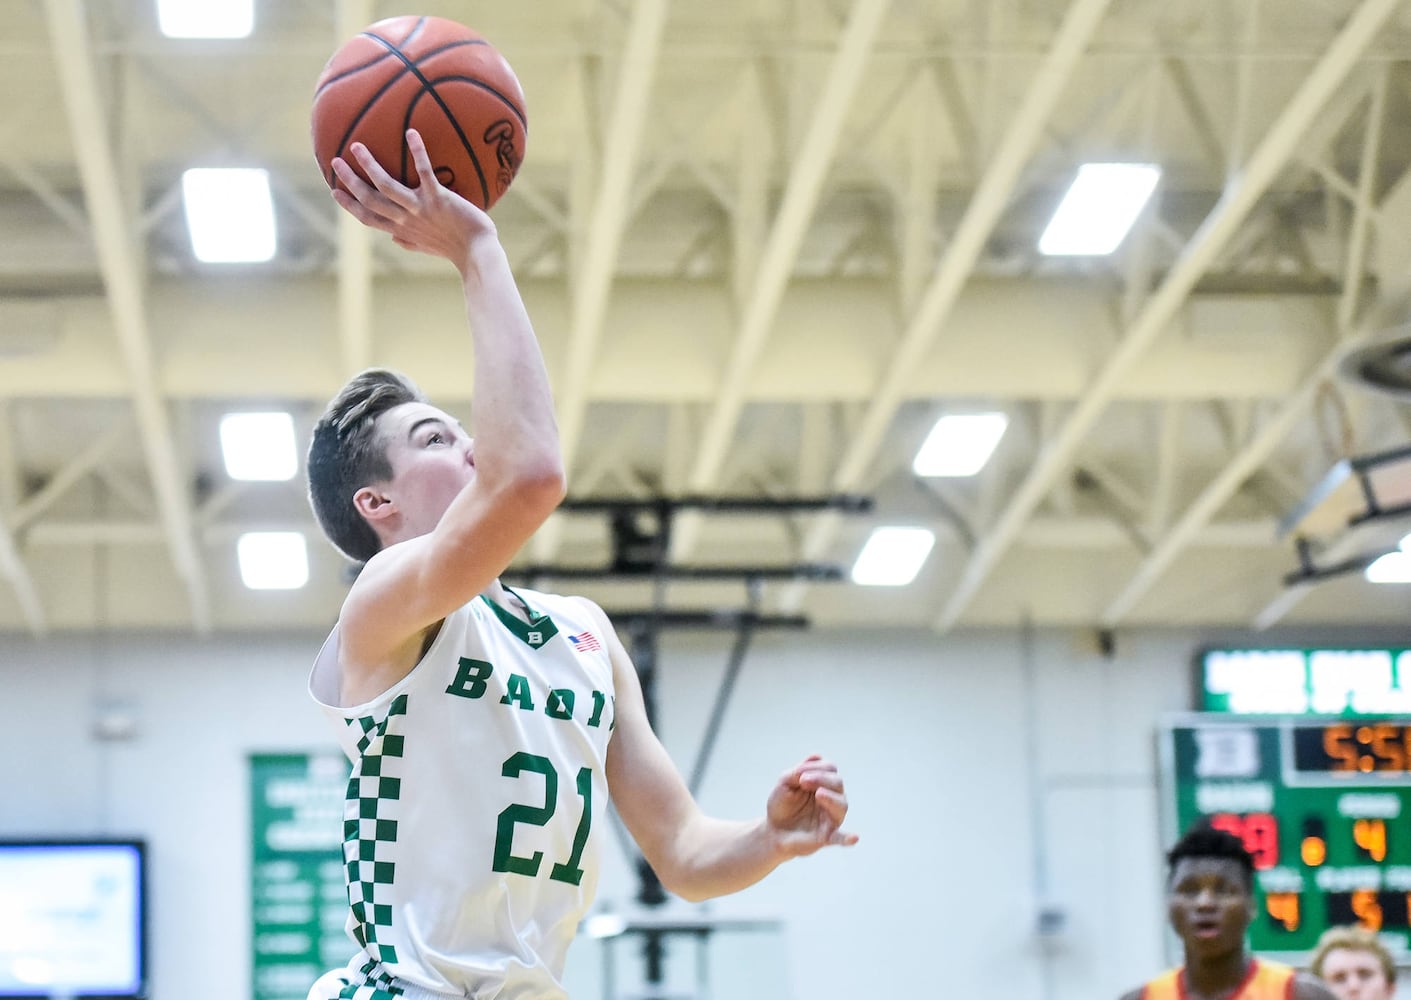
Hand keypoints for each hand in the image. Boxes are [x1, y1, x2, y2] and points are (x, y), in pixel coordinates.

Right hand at [329, 129, 495, 270]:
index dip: (350, 205)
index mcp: (402, 230)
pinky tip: (410, 132)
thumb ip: (408, 241)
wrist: (478, 252)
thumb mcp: (427, 246)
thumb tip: (394, 238)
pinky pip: (425, 172)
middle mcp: (406, 220)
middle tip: (335, 161)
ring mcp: (420, 208)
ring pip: (386, 186)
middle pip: (369, 199)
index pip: (368, 217)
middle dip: (350, 181)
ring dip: (369, 166)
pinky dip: (418, 152)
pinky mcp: (439, 198)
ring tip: (356, 146)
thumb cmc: (455, 248)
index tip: (335, 191)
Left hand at [765, 754, 857, 857]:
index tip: (797, 772)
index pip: (830, 769)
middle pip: (838, 783)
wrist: (772, 830)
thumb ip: (798, 772)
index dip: (816, 767)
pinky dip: (847, 838)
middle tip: (803, 780)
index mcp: (823, 784)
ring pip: (841, 805)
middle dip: (821, 778)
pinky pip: (840, 838)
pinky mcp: (826, 837)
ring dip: (831, 798)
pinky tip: (854, 838)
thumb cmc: (781, 805)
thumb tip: (816, 756)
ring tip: (819, 793)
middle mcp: (832, 799)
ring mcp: (830, 818)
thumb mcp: (785, 783)